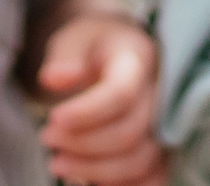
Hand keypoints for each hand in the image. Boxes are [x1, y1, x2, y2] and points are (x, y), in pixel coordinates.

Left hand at [30, 4, 167, 185]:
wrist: (117, 52)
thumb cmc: (93, 46)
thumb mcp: (75, 38)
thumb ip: (64, 56)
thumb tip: (52, 78)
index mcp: (138, 60)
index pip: (120, 94)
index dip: (86, 112)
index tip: (53, 118)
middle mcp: (158, 95)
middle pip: (128, 133)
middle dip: (83, 143)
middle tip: (46, 138)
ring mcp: (162, 125)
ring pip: (139, 161)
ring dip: (95, 170)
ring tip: (57, 163)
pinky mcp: (161, 149)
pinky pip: (152, 179)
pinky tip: (87, 180)